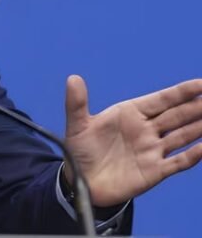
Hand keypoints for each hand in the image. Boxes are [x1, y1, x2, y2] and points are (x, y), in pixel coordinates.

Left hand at [63, 74, 201, 206]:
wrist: (81, 182)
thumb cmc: (81, 151)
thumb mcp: (77, 126)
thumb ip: (77, 103)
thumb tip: (73, 78)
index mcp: (130, 114)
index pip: (161, 100)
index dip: (181, 92)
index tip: (201, 83)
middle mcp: (146, 130)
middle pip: (178, 115)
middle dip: (197, 106)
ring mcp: (152, 150)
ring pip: (183, 135)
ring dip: (200, 126)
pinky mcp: (155, 171)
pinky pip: (179, 161)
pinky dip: (194, 155)